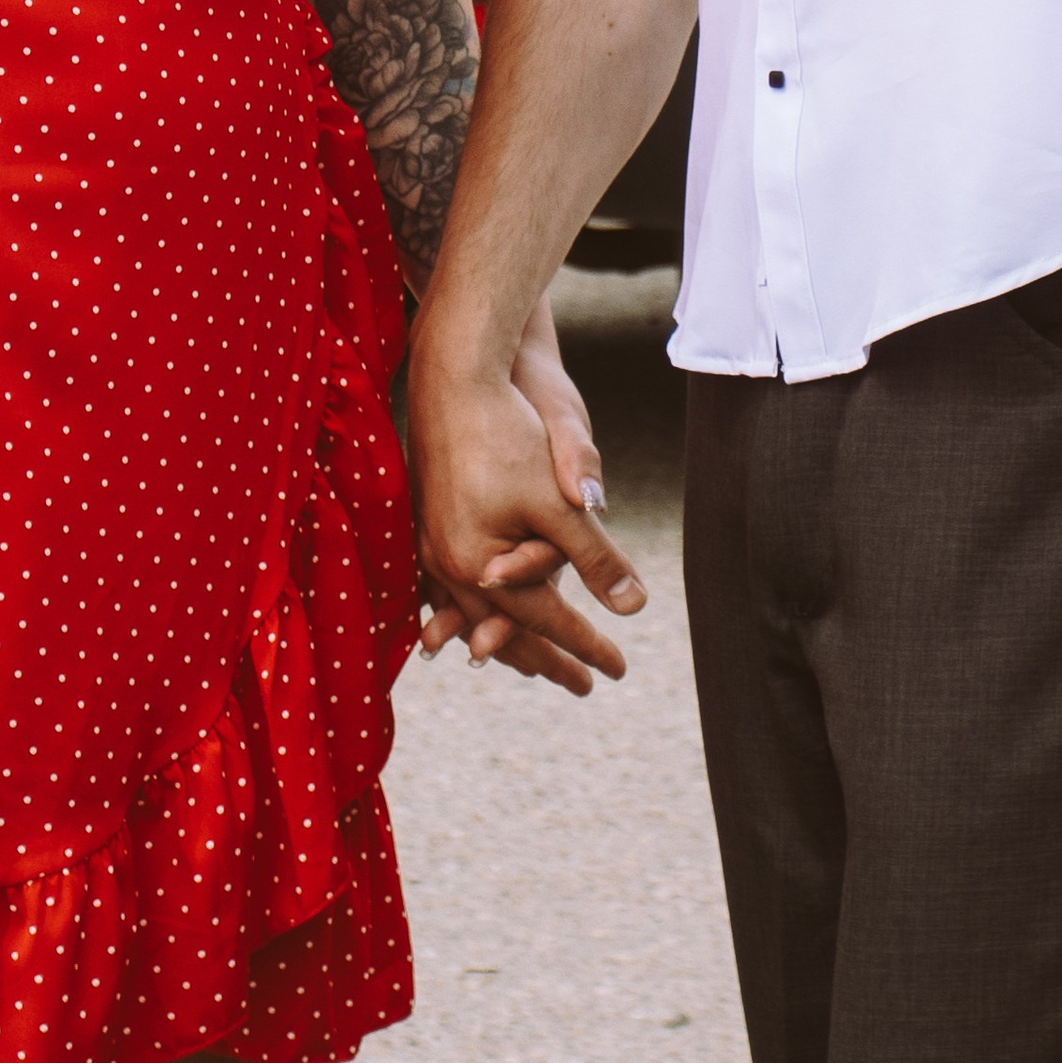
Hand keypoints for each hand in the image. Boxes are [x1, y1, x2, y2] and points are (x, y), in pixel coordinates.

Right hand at [409, 330, 646, 698]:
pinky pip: (450, 583)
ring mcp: (430, 542)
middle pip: (505, 626)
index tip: (619, 671)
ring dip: (507, 635)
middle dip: (546, 657)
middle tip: (582, 685)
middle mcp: (448, 563)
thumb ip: (594, 558)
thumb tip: (635, 608)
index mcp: (480, 566)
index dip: (587, 646)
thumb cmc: (508, 434)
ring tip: (533, 662)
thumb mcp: (558, 502)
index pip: (547, 620)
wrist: (452, 376)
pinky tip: (479, 611)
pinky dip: (473, 605)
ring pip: (473, 610)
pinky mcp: (426, 519)